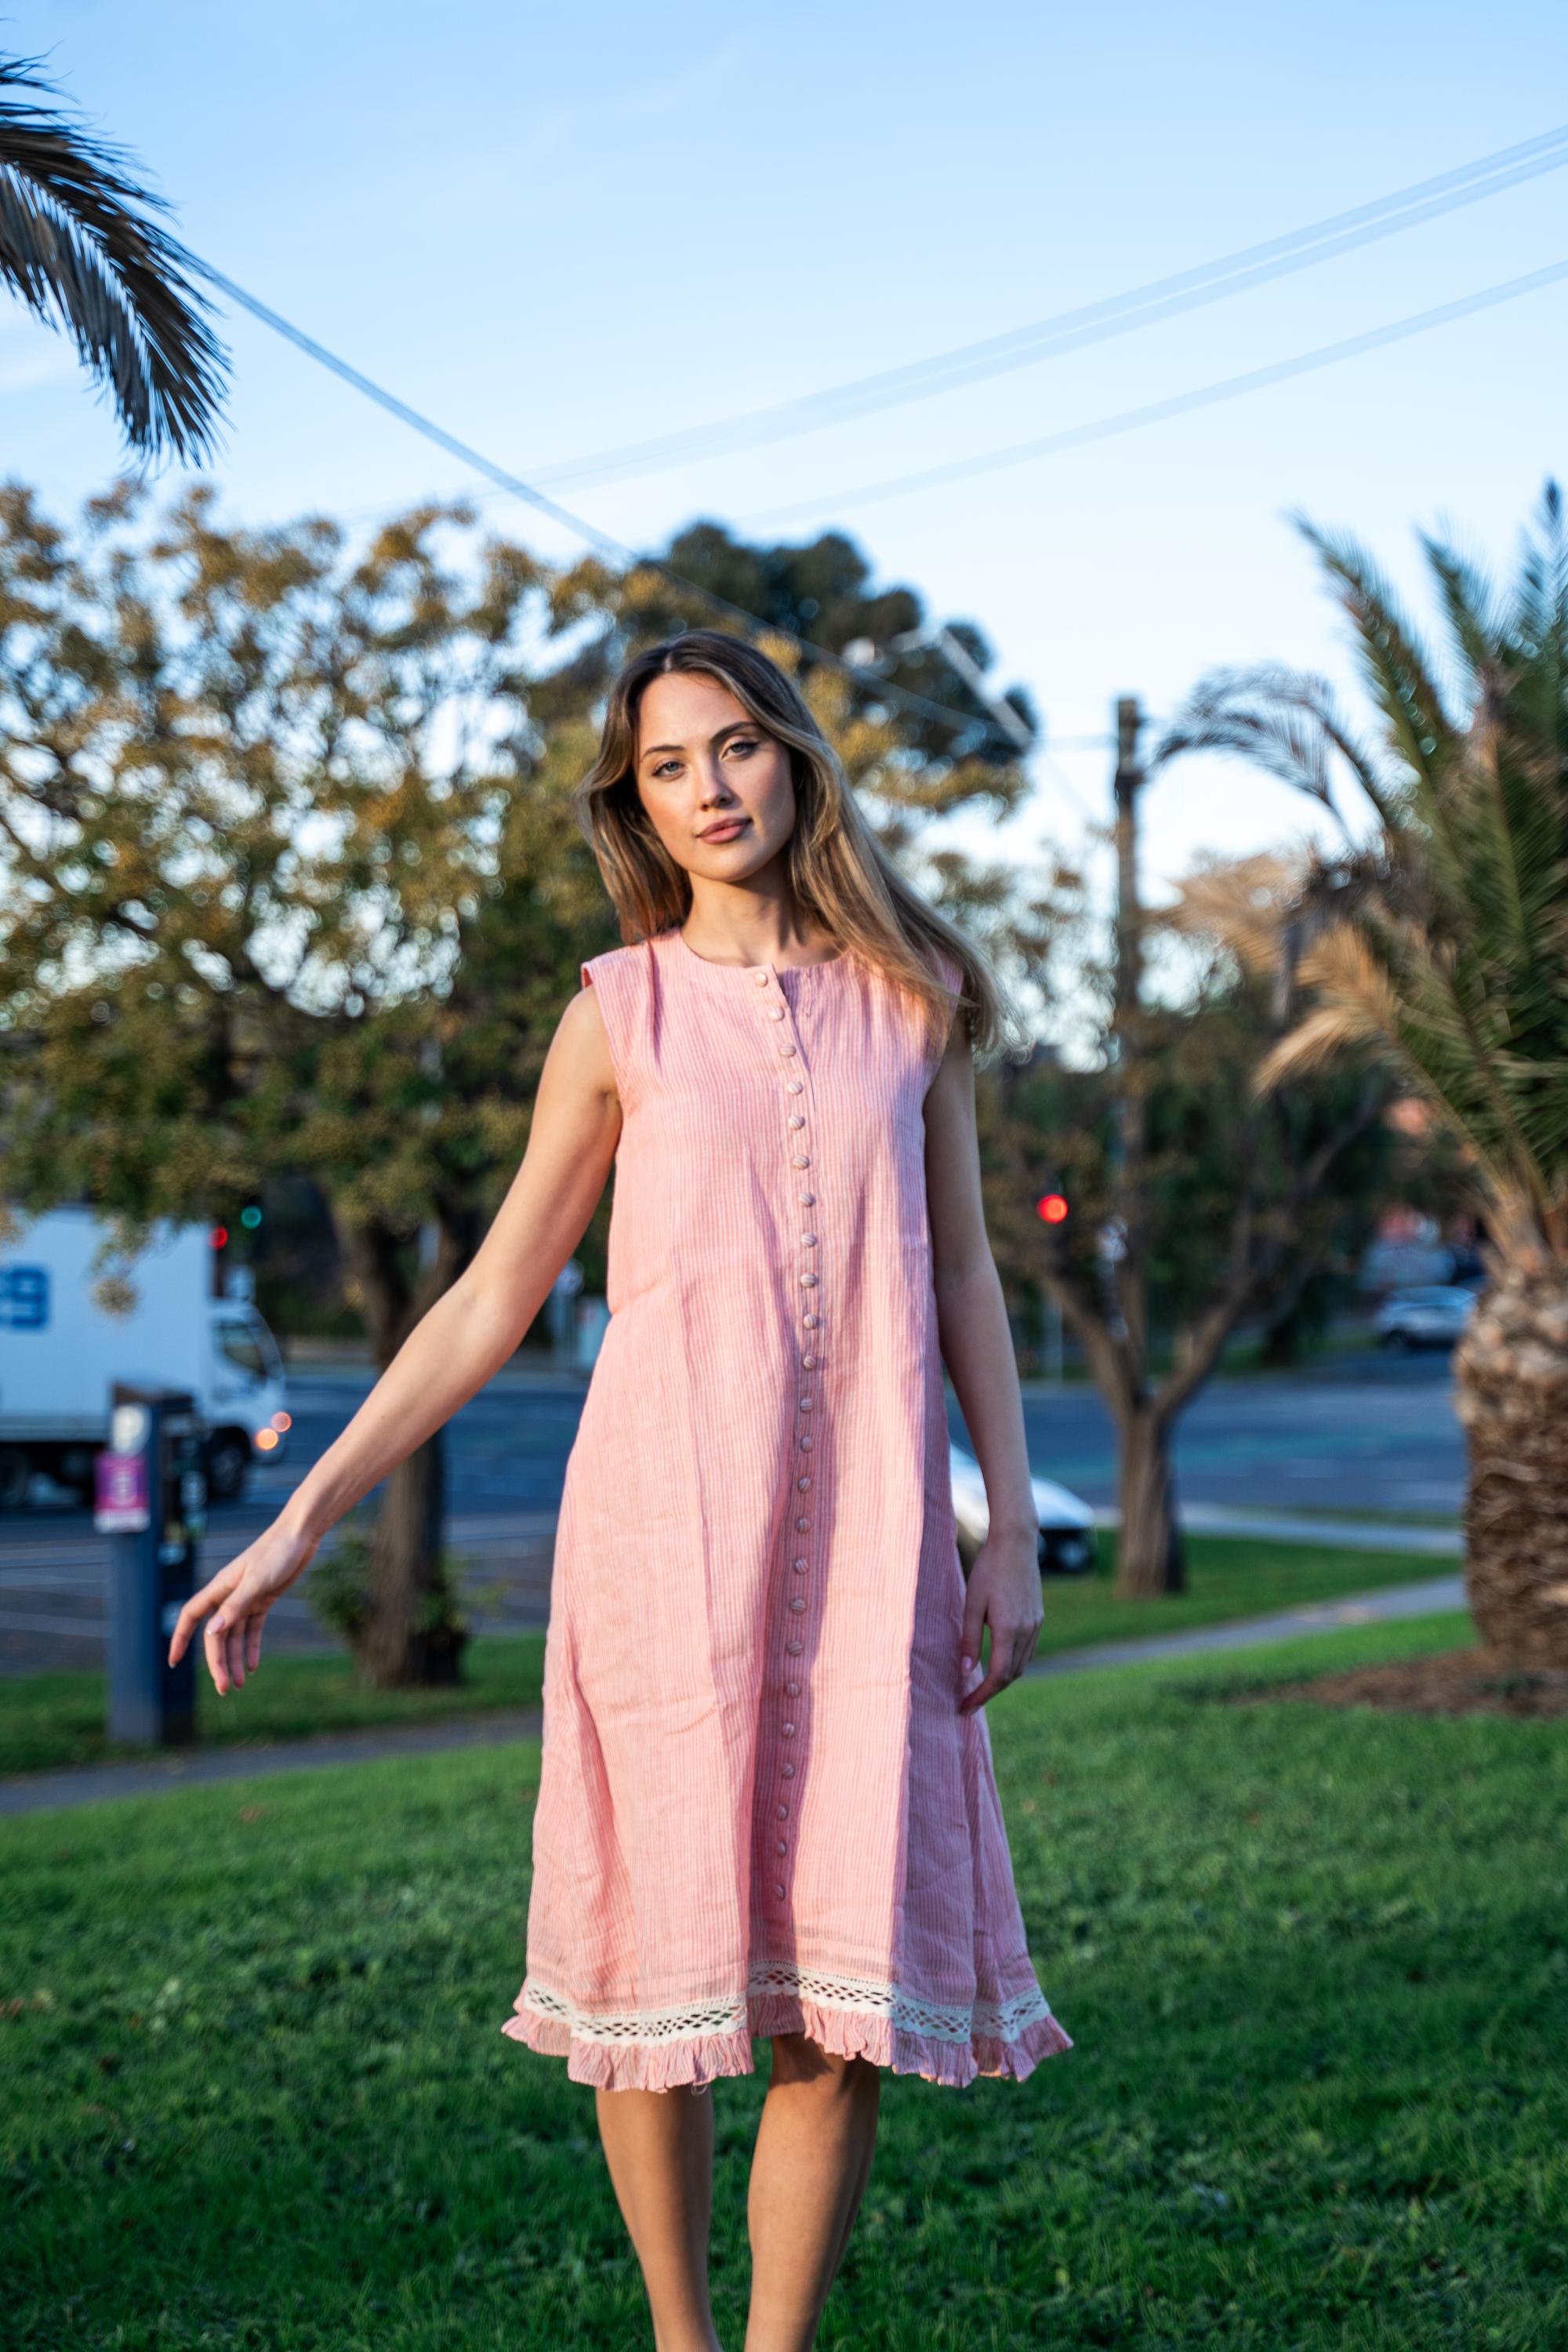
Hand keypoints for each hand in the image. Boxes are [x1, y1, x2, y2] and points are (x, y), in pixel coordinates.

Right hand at [167, 1515, 319, 1695]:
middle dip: (218, 1662)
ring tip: (239, 1685)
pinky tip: (253, 1667)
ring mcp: (245, 1599)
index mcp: (219, 1589)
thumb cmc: (276, 1553)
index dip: (180, 1639)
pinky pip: (252, 1630)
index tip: (174, 1662)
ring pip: (234, 1636)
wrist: (300, 1536)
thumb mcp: (256, 1581)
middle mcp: (228, 1596)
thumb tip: (212, 1631)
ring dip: (235, 1660)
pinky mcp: (263, 1601)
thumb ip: (235, 1606)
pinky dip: (251, 1648)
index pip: (191, 1617)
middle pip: (216, 1636)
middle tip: (225, 1689)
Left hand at [958, 1527, 1042, 1714]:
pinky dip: (1013, 1664)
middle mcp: (1027, 1631)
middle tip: (968, 1702)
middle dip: (990, 1692)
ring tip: (980, 1687)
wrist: (1016, 1542)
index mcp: (1008, 1630)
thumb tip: (965, 1671)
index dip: (980, 1696)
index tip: (964, 1707)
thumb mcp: (971, 1604)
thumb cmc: (988, 1569)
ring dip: (1002, 1680)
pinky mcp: (1038, 1617)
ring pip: (1022, 1665)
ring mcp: (1035, 1624)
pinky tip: (998, 1663)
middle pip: (1011, 1675)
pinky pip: (1027, 1651)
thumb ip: (969, 1639)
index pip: (997, 1676)